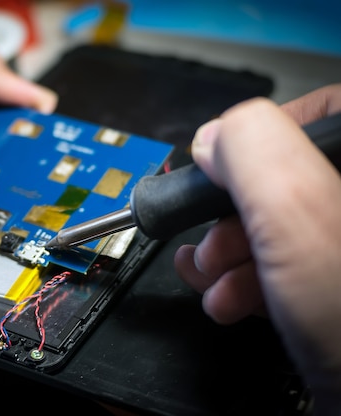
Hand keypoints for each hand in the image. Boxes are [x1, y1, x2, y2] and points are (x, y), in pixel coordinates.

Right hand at [174, 83, 340, 410]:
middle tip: (214, 239)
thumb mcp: (299, 217)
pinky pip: (284, 262)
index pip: (323, 108)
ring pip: (280, 224)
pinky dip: (245, 279)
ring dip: (227, 252)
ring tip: (211, 278)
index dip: (260, 136)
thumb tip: (216, 137)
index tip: (224, 170)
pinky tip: (227, 300)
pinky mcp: (330, 284)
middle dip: (231, 212)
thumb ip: (254, 152)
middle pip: (290, 175)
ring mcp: (339, 246)